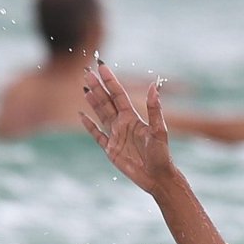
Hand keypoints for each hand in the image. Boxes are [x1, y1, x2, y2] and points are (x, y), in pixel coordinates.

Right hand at [80, 61, 178, 195]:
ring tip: (84, 88)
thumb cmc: (161, 155)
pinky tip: (82, 116)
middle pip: (107, 101)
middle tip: (87, 72)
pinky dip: (89, 126)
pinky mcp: (111, 149)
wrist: (158, 177)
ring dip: (93, 101)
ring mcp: (116, 136)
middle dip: (97, 87)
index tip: (102, 66)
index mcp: (133, 118)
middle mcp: (123, 124)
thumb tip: (154, 86)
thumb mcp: (158, 130)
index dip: (110, 81)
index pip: (118, 95)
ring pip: (101, 114)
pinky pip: (97, 135)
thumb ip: (154, 109)